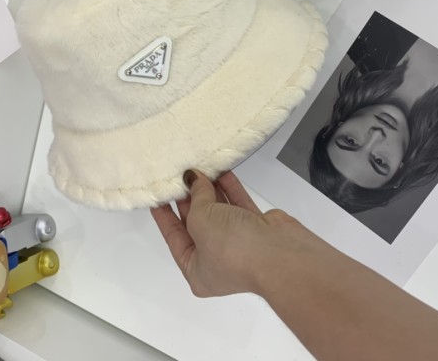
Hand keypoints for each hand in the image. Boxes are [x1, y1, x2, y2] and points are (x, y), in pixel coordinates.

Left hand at [151, 170, 319, 297]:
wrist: (280, 255)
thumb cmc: (231, 247)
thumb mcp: (201, 220)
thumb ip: (196, 196)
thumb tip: (193, 178)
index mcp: (197, 270)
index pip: (174, 237)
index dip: (165, 215)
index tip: (158, 195)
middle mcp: (217, 258)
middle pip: (197, 223)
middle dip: (189, 198)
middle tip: (178, 174)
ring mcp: (239, 243)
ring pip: (219, 212)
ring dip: (210, 190)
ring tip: (198, 167)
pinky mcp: (257, 228)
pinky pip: (238, 204)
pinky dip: (229, 188)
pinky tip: (221, 170)